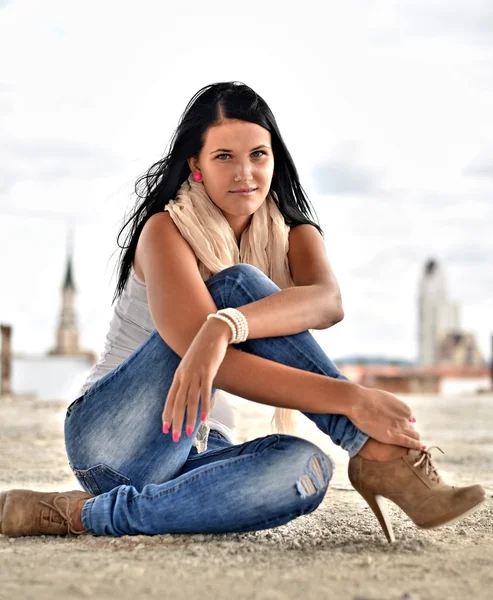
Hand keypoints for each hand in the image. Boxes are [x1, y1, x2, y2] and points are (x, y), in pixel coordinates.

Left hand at [162, 318, 230, 440]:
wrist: (213, 332)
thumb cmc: (203, 350)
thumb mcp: (192, 364)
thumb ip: (189, 378)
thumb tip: (189, 392)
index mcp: (179, 375)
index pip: (170, 398)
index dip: (167, 414)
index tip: (165, 429)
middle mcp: (185, 376)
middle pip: (178, 402)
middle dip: (176, 421)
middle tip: (175, 437)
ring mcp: (195, 373)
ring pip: (190, 400)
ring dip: (190, 417)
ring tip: (189, 432)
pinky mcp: (208, 371)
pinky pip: (205, 392)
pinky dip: (204, 406)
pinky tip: (204, 417)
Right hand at [349, 386, 421, 449]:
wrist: (359, 402)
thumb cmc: (367, 399)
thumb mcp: (385, 398)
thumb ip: (393, 406)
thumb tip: (398, 411)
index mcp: (404, 408)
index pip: (409, 419)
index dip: (405, 424)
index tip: (400, 428)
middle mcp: (404, 418)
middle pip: (412, 428)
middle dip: (410, 433)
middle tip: (404, 437)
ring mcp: (400, 427)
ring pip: (413, 436)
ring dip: (413, 439)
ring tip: (413, 444)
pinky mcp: (394, 437)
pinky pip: (409, 443)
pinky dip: (416, 445)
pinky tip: (420, 447)